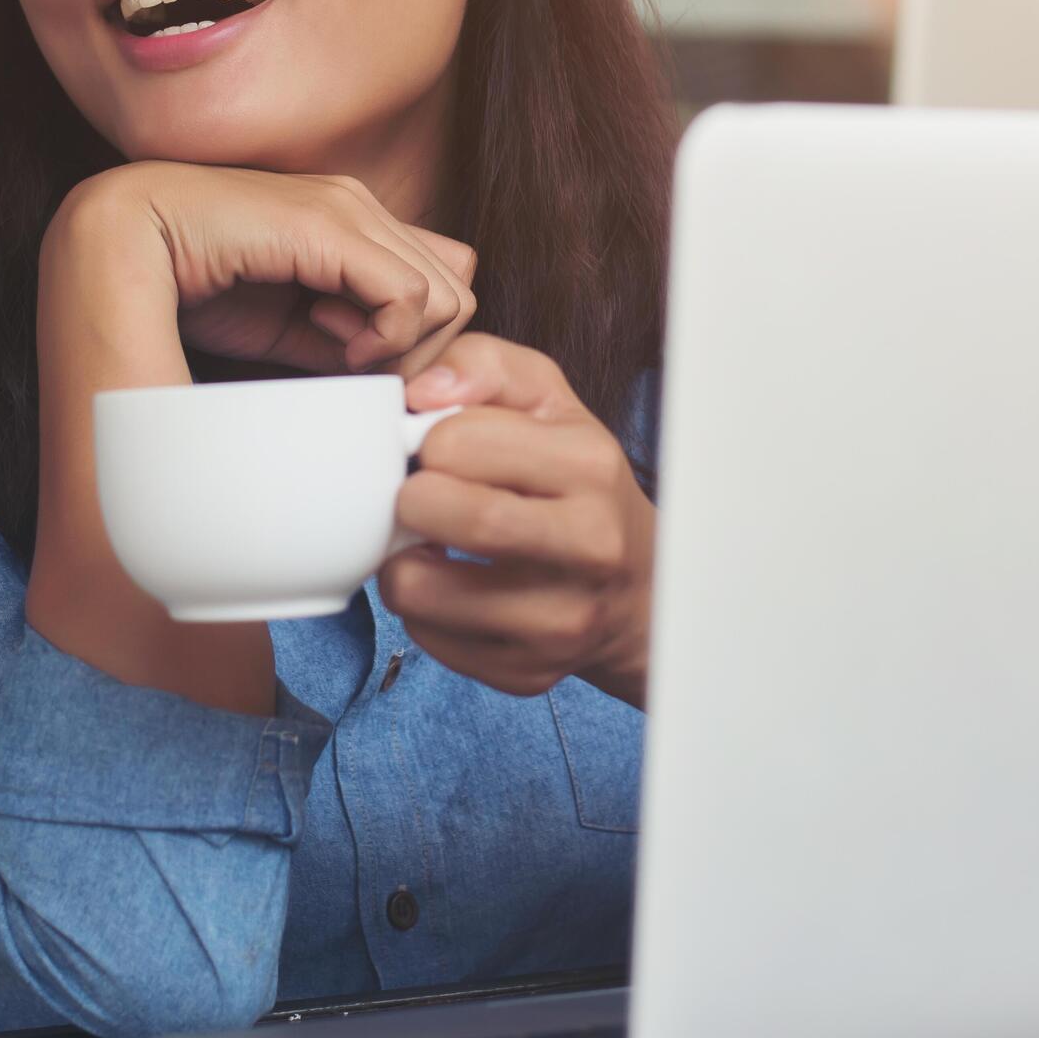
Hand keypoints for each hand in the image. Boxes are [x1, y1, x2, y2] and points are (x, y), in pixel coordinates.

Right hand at [53, 163, 476, 377]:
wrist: (122, 244)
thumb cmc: (194, 288)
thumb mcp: (290, 329)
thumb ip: (345, 340)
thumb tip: (397, 377)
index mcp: (354, 225)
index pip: (446, 282)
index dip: (419, 342)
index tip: (360, 366)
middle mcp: (361, 207)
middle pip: (457, 294)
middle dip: (418, 351)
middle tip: (350, 363)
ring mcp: (349, 208)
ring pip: (449, 298)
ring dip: (401, 346)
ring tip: (333, 348)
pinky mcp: (330, 224)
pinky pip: (410, 296)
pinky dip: (385, 339)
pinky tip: (333, 345)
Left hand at [381, 334, 653, 706]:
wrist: (638, 587)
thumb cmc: (575, 483)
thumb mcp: (548, 402)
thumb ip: (484, 365)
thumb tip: (419, 391)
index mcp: (589, 465)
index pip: (458, 441)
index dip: (426, 440)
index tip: (432, 450)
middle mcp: (588, 545)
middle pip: (451, 516)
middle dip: (407, 502)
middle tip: (415, 497)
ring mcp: (562, 619)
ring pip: (422, 592)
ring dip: (400, 562)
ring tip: (426, 544)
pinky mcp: (530, 672)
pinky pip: (429, 641)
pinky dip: (422, 611)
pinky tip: (452, 587)